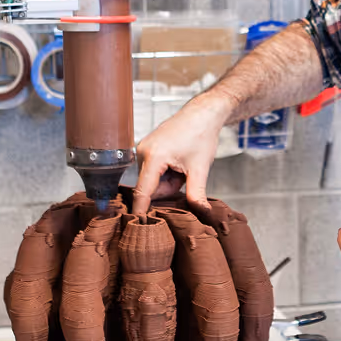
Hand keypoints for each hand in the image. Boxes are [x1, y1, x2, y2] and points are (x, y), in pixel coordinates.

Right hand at [132, 93, 230, 213]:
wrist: (203, 113)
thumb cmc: (202, 135)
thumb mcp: (200, 168)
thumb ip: (196, 195)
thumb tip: (201, 214)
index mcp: (154, 156)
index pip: (143, 191)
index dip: (141, 210)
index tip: (137, 227)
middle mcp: (142, 151)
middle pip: (149, 187)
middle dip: (168, 189)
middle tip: (185, 177)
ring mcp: (142, 149)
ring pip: (152, 180)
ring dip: (167, 181)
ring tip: (182, 168)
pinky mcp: (146, 148)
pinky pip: (152, 171)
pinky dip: (165, 173)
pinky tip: (177, 164)